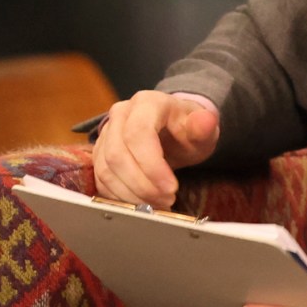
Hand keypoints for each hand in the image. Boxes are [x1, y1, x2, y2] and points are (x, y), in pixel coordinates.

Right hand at [91, 90, 221, 207]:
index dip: (152, 165)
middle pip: (117, 154)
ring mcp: (106, 133)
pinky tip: (141, 203)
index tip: (171, 188)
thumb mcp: (202, 129)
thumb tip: (206, 120)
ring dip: (131, 194)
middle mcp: (120, 114)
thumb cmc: (186, 130)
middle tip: (166, 199)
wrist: (173, 130)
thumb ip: (204, 127)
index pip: (138, 133)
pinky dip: (120, 197)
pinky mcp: (100, 153)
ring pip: (107, 170)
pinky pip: (101, 179)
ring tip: (157, 203)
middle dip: (142, 184)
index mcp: (146, 102)